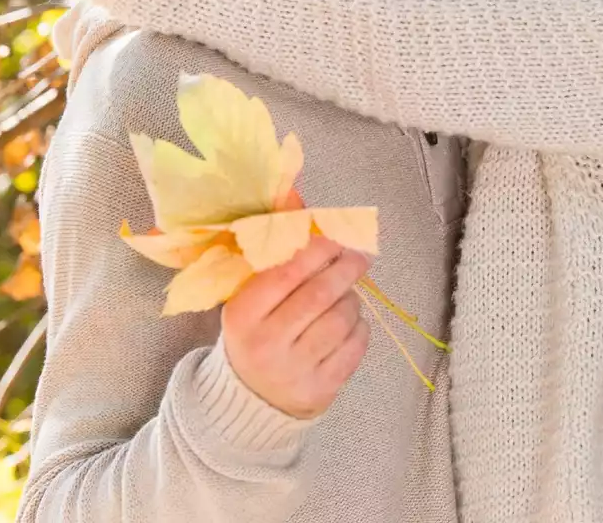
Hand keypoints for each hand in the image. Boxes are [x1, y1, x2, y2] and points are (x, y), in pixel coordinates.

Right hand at [220, 236, 371, 418]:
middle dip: (346, 268)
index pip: (286, 272)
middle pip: (320, 294)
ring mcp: (295, 371)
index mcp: (242, 316)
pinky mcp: (321, 390)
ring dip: (352, 299)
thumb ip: (273, 256)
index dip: (318, 248)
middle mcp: (266, 344)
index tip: (337, 236)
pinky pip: (355, 347)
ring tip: (346, 294)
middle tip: (361, 255)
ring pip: (341, 318)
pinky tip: (350, 322)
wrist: (250, 400)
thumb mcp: (250, 299)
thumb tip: (299, 202)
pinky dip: (360, 327)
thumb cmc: (254, 335)